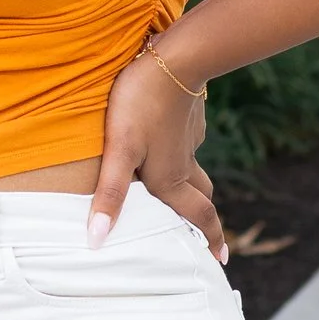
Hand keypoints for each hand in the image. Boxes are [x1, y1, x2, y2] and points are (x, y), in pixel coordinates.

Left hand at [88, 46, 227, 264]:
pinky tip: (167, 142)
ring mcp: (189, 138)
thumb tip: (97, 239)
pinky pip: (187, 141)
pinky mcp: (188, 115)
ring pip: (194, 168)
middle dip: (204, 219)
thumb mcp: (119, 150)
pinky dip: (182, 152)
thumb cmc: (142, 104)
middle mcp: (184, 163)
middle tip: (206, 236)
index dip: (209, 240)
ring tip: (182, 194)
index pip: (198, 217)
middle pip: (200, 197)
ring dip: (193, 185)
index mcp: (171, 178)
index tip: (221, 261)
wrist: (175, 58)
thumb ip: (109, 194)